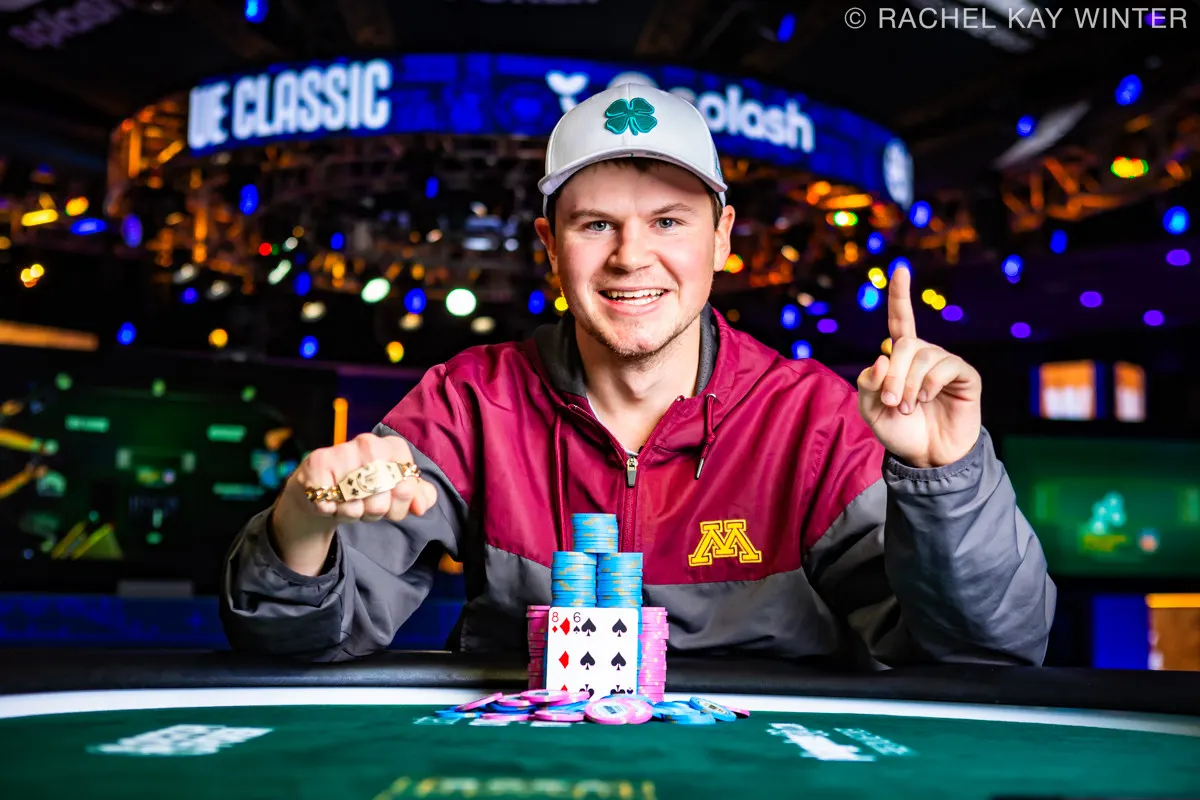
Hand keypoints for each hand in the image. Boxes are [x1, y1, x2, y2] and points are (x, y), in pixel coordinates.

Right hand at [272, 433, 437, 574]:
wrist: (324, 489)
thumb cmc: (365, 490)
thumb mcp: (396, 493)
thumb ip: (420, 497)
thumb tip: (420, 506)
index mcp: (392, 447)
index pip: (408, 484)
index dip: (401, 501)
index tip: (391, 500)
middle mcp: (369, 443)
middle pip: (383, 495)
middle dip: (376, 510)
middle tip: (366, 505)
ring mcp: (342, 451)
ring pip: (356, 502)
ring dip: (352, 513)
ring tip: (348, 503)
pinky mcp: (318, 463)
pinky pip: (330, 502)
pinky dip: (331, 510)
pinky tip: (330, 501)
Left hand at [857, 267, 981, 468]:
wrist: (927, 455)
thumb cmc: (899, 430)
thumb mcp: (871, 409)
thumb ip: (867, 385)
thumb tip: (880, 358)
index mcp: (899, 357)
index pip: (899, 320)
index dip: (899, 295)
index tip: (900, 269)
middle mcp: (923, 353)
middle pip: (903, 344)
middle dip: (893, 375)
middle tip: (892, 402)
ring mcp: (944, 363)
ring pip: (922, 357)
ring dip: (910, 386)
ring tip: (909, 408)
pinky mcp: (964, 375)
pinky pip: (945, 366)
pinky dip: (930, 384)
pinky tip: (928, 399)